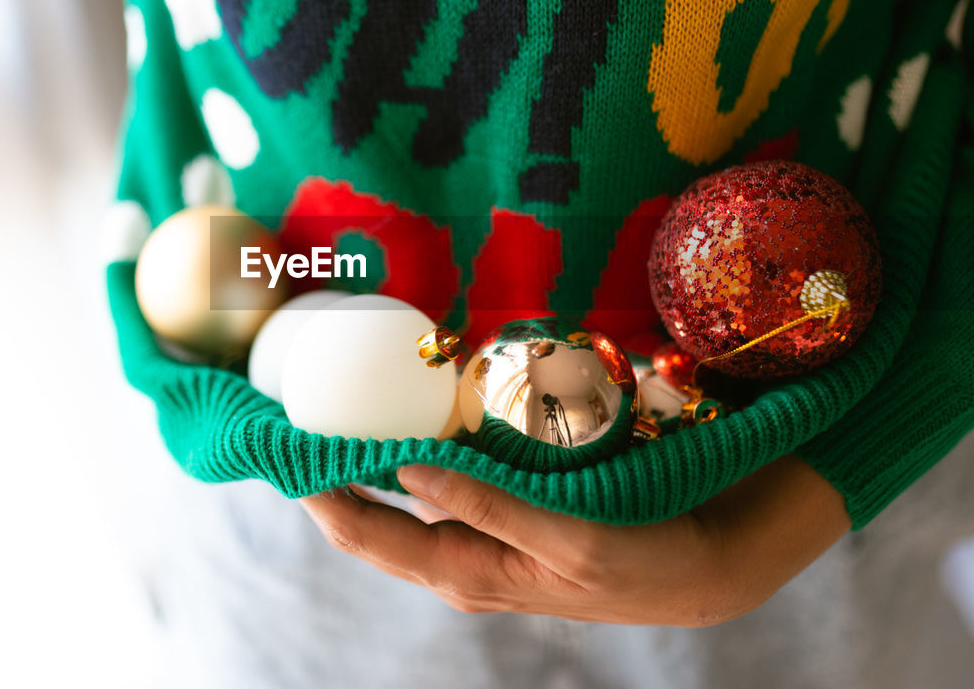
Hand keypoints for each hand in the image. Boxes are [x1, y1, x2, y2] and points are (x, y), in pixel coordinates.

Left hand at [299, 455, 848, 625]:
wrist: (697, 566)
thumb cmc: (638, 559)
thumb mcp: (566, 539)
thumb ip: (487, 506)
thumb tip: (406, 468)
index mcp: (464, 569)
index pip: (362, 534)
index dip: (312, 491)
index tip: (277, 442)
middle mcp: (458, 557)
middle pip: (366, 517)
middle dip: (323, 470)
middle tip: (289, 412)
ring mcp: (477, 537)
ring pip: (398, 495)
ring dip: (363, 455)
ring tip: (332, 404)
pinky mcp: (500, 514)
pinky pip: (438, 480)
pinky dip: (410, 448)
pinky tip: (405, 414)